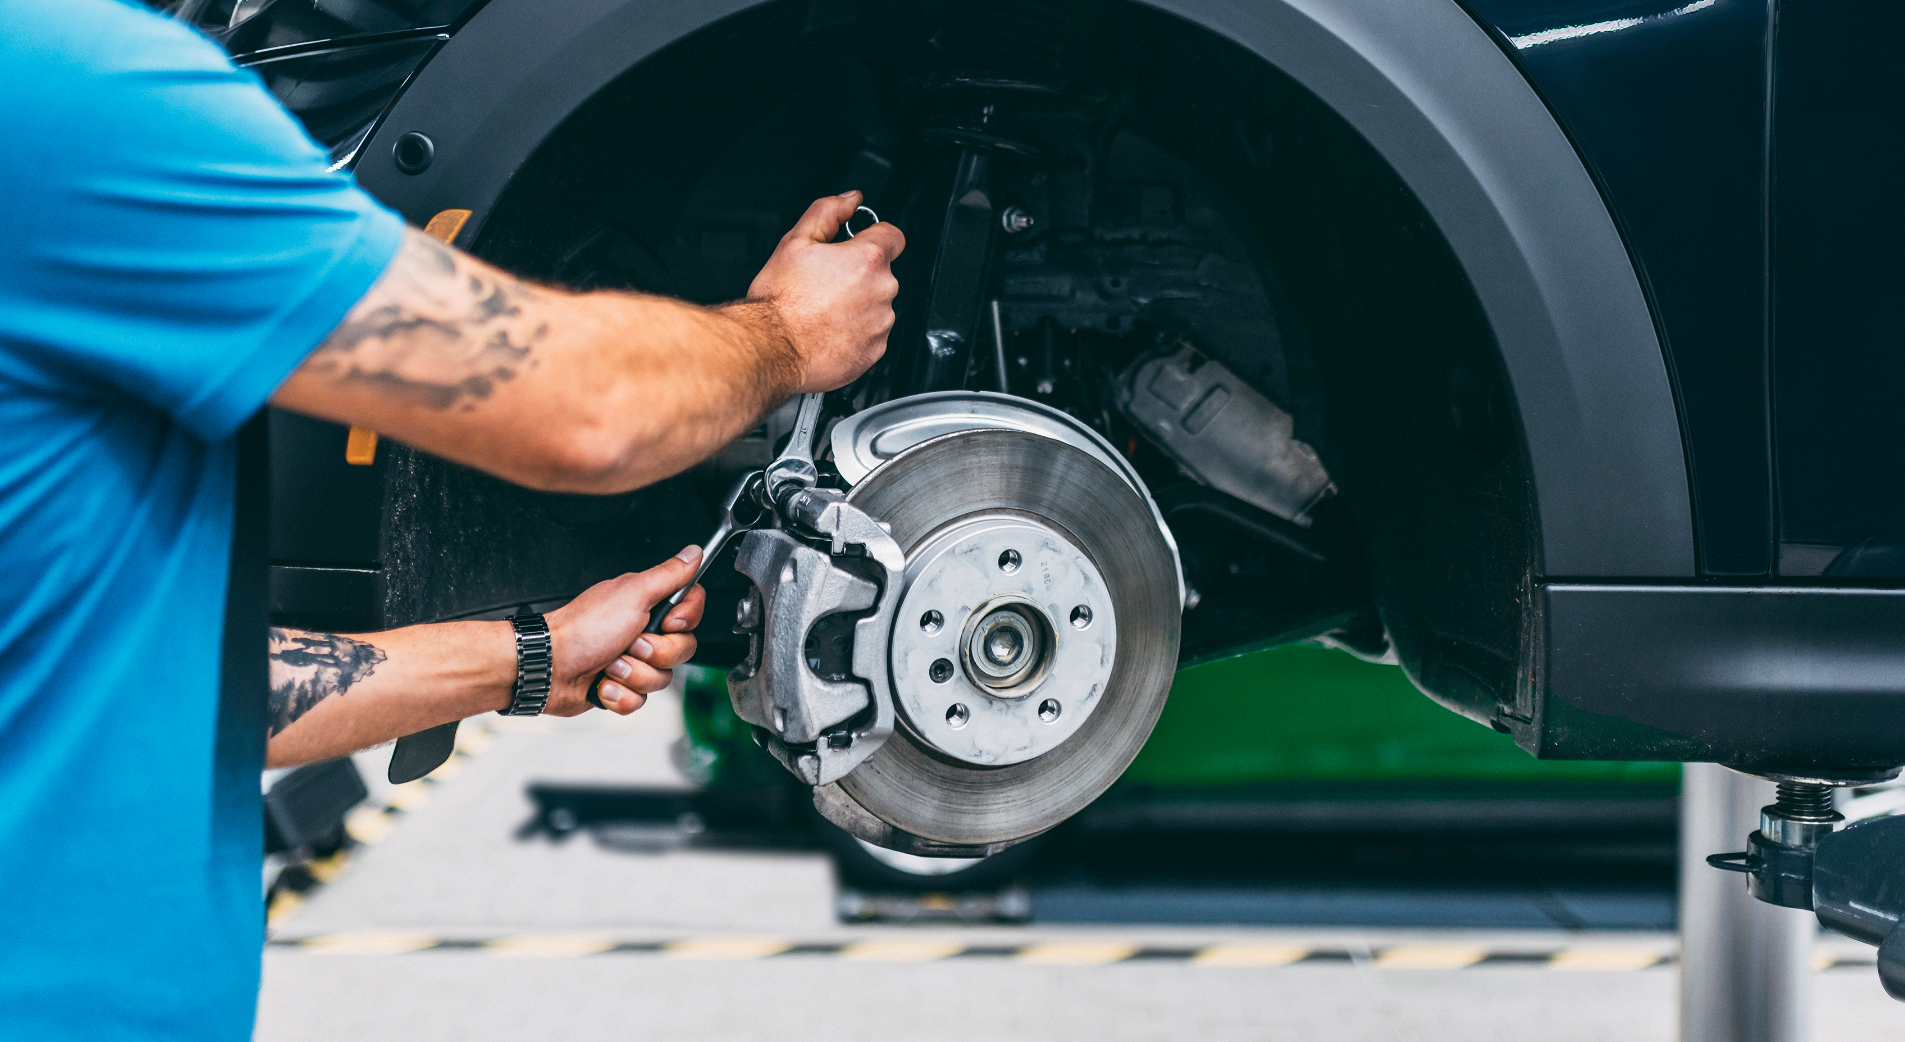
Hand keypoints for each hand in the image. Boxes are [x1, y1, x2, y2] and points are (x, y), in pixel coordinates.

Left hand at [540, 546, 706, 716]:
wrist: (549, 667)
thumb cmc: (584, 629)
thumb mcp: (633, 594)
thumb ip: (669, 574)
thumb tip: (694, 553)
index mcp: (647, 605)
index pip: (691, 611)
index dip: (685, 620)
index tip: (667, 621)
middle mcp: (642, 631)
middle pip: (682, 649)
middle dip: (655, 653)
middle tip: (629, 643)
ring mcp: (632, 661)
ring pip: (661, 679)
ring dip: (632, 675)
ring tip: (609, 665)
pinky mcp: (621, 687)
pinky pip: (640, 700)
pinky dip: (619, 695)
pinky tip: (601, 684)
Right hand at [746, 191, 904, 392]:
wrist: (771, 347)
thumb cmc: (780, 300)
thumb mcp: (795, 240)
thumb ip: (828, 211)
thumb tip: (849, 200)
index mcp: (868, 259)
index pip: (893, 235)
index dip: (871, 236)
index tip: (855, 244)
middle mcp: (882, 290)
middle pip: (881, 272)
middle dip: (858, 273)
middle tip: (824, 280)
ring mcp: (880, 324)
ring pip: (876, 304)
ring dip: (857, 303)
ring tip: (822, 308)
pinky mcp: (874, 351)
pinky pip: (871, 334)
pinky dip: (855, 331)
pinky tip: (827, 329)